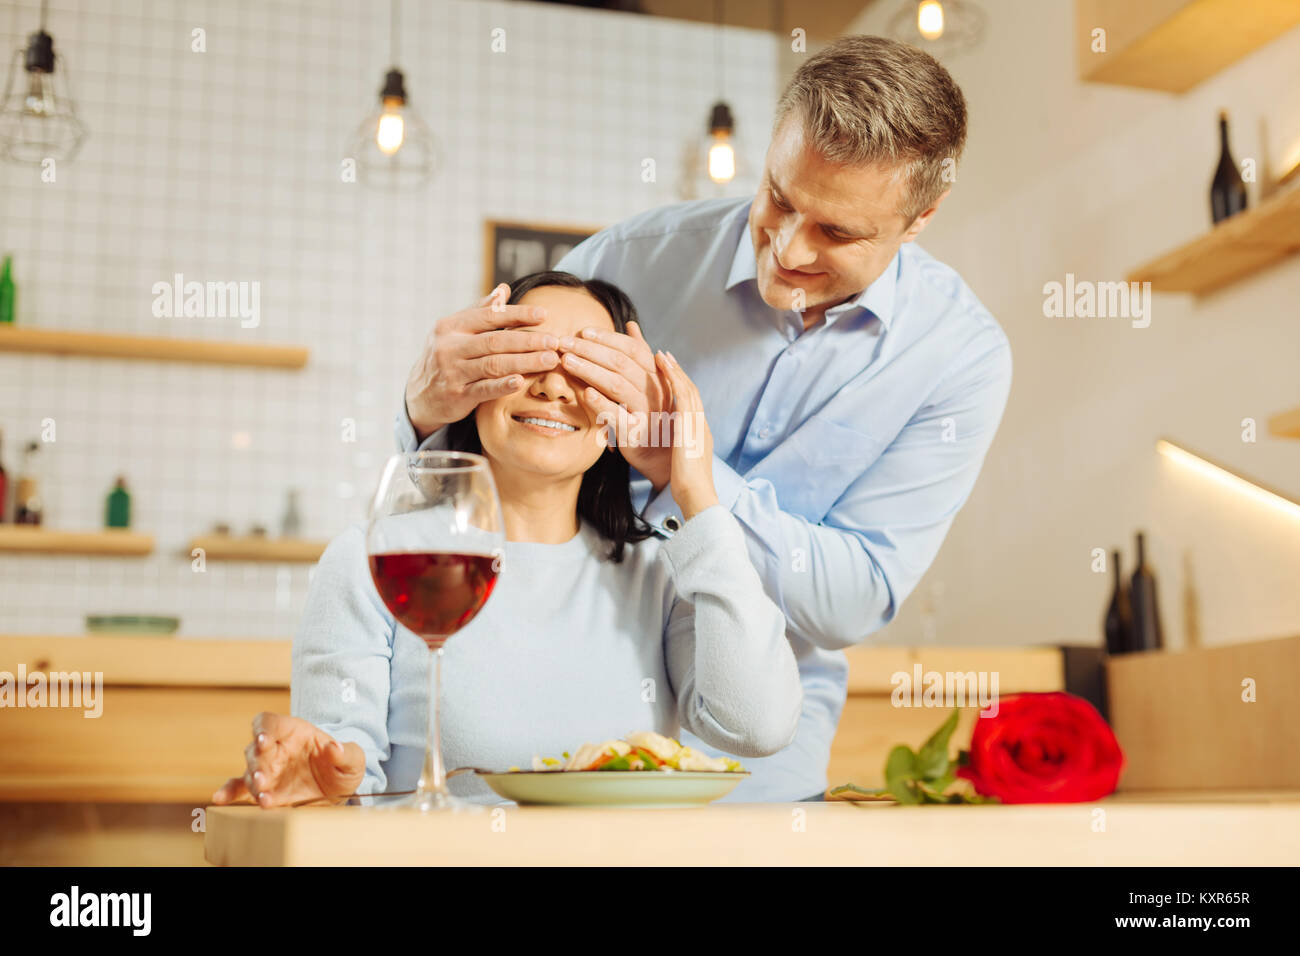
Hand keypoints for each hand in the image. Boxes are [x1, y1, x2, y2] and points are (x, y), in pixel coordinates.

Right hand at [211, 712, 365, 808]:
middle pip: (255, 749)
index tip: (263, 740)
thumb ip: (346, 753)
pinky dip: (229, 792)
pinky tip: (220, 800)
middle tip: (263, 778)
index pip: (270, 722)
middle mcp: (275, 748)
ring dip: (253, 783)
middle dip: (257, 762)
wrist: (338, 788)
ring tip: (262, 796)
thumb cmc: (342, 766)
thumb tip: (335, 747)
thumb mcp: (354, 759)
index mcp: (294, 731)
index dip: (264, 729)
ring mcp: (267, 769)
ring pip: (249, 771)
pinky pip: (240, 788)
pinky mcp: (264, 789)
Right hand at [405, 283, 561, 440]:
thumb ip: (480, 311)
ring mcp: (453, 372)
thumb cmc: (446, 357)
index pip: (489, 317)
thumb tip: (503, 289)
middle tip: (554, 341)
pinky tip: (521, 381)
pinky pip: (484, 389)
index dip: (517, 315)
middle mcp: (450, 347)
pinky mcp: (457, 395)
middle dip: (528, 340)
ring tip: (549, 360)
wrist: (420, 394)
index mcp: (451, 326)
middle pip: (495, 341)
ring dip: (525, 361)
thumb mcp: (455, 331)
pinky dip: (503, 385)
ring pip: (494, 364)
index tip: (543, 315)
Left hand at [557, 321, 672, 490]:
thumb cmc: (651, 414)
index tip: (582, 331)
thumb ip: (640, 354)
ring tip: (566, 361)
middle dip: (590, 349)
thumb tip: (631, 324)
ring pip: (617, 385)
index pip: (632, 349)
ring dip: (589, 370)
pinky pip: (617, 417)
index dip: (607, 338)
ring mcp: (646, 412)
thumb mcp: (650, 383)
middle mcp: (654, 391)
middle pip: (621, 363)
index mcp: (657, 376)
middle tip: (563, 342)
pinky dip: (601, 404)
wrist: (661, 456)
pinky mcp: (635, 434)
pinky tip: (584, 393)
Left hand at [653, 350, 717, 520]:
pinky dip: (673, 378)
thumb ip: (676, 452)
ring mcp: (698, 424)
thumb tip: (668, 450)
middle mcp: (701, 426)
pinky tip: (661, 367)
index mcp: (699, 434)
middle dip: (677, 373)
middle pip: (691, 392)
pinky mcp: (691, 426)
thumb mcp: (680, 465)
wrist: (697, 496)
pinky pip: (682, 395)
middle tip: (665, 356)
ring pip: (687, 389)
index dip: (679, 387)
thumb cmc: (686, 488)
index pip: (690, 405)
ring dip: (674, 370)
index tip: (669, 374)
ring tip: (660, 355)